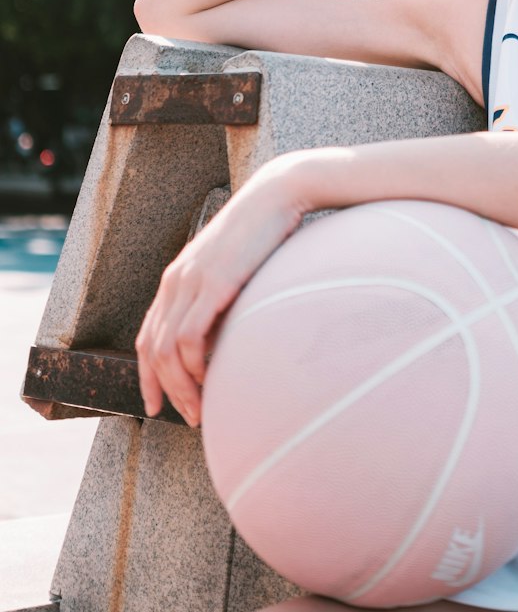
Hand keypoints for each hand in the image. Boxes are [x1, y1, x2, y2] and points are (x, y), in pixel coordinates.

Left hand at [136, 155, 307, 426]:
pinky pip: (189, 336)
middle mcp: (175, 281)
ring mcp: (191, 281)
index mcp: (177, 279)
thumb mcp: (235, 269)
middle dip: (164, 390)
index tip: (157, 406)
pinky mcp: (213, 283)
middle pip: (152, 350)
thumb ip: (222, 299)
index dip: (147, 376)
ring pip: (166, 350)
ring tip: (199, 408)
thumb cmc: (265, 233)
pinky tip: (211, 377)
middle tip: (187, 416)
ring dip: (180, 387)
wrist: (276, 195)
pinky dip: (193, 365)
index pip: (147, 336)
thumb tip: (225, 337)